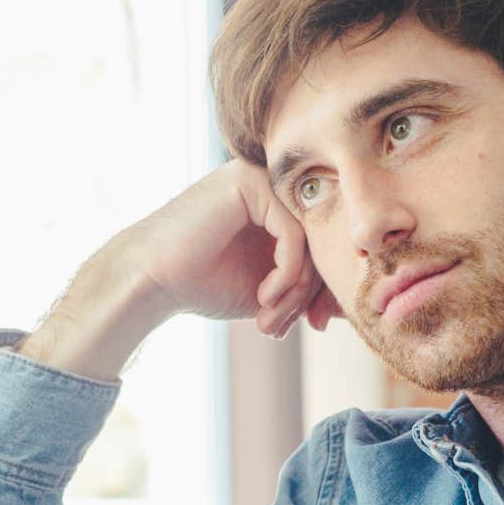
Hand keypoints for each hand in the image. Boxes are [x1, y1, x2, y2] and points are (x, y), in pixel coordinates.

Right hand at [117, 159, 338, 338]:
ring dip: (296, 290)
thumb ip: (308, 287)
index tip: (313, 325)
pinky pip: (294, 234)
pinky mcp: (249, 183)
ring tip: (270, 317)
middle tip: (284, 326)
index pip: (324, 243)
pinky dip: (286, 274)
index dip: (324, 289)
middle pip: (322, 240)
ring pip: (311, 239)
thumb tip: (353, 304)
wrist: (150, 281)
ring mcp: (260, 178)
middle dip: (309, 294)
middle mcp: (272, 184)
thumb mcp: (270, 290)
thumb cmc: (202, 283)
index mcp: (278, 204)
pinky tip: (264, 296)